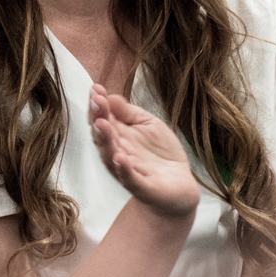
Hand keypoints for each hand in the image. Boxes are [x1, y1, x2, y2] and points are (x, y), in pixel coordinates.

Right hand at [89, 84, 202, 219]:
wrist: (179, 187)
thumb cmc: (159, 154)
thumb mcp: (148, 125)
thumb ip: (129, 112)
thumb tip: (110, 95)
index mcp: (118, 137)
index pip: (103, 119)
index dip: (98, 105)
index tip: (95, 88)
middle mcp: (117, 154)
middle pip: (103, 136)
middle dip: (98, 118)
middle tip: (97, 102)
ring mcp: (128, 172)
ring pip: (111, 158)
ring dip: (106, 141)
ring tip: (102, 125)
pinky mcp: (143, 188)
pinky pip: (130, 180)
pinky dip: (124, 170)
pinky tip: (121, 158)